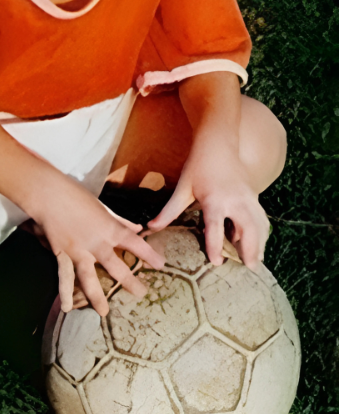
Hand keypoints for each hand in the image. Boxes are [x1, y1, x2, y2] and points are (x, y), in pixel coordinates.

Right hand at [32, 179, 164, 316]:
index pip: (134, 243)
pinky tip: (67, 307)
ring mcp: (78, 251)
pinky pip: (65, 276)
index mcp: (109, 228)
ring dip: (97, 297)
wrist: (48, 195)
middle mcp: (96, 243)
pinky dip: (65, 292)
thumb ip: (120, 220)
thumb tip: (137, 228)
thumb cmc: (76, 195)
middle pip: (116, 267)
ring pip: (89, 279)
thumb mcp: (102, 206)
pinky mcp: (62, 254)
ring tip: (104, 312)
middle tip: (141, 293)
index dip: (149, 254)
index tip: (160, 265)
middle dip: (130, 282)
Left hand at [147, 139, 268, 269]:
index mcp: (214, 200)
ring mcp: (248, 198)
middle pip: (248, 229)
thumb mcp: (182, 188)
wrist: (218, 144)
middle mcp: (235, 200)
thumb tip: (150, 227)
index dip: (215, 247)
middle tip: (248, 269)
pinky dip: (263, 233)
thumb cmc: (198, 166)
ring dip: (260, 244)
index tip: (217, 263)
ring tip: (255, 262)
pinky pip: (262, 218)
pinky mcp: (254, 196)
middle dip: (250, 250)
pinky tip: (259, 245)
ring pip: (260, 225)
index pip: (216, 228)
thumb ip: (168, 211)